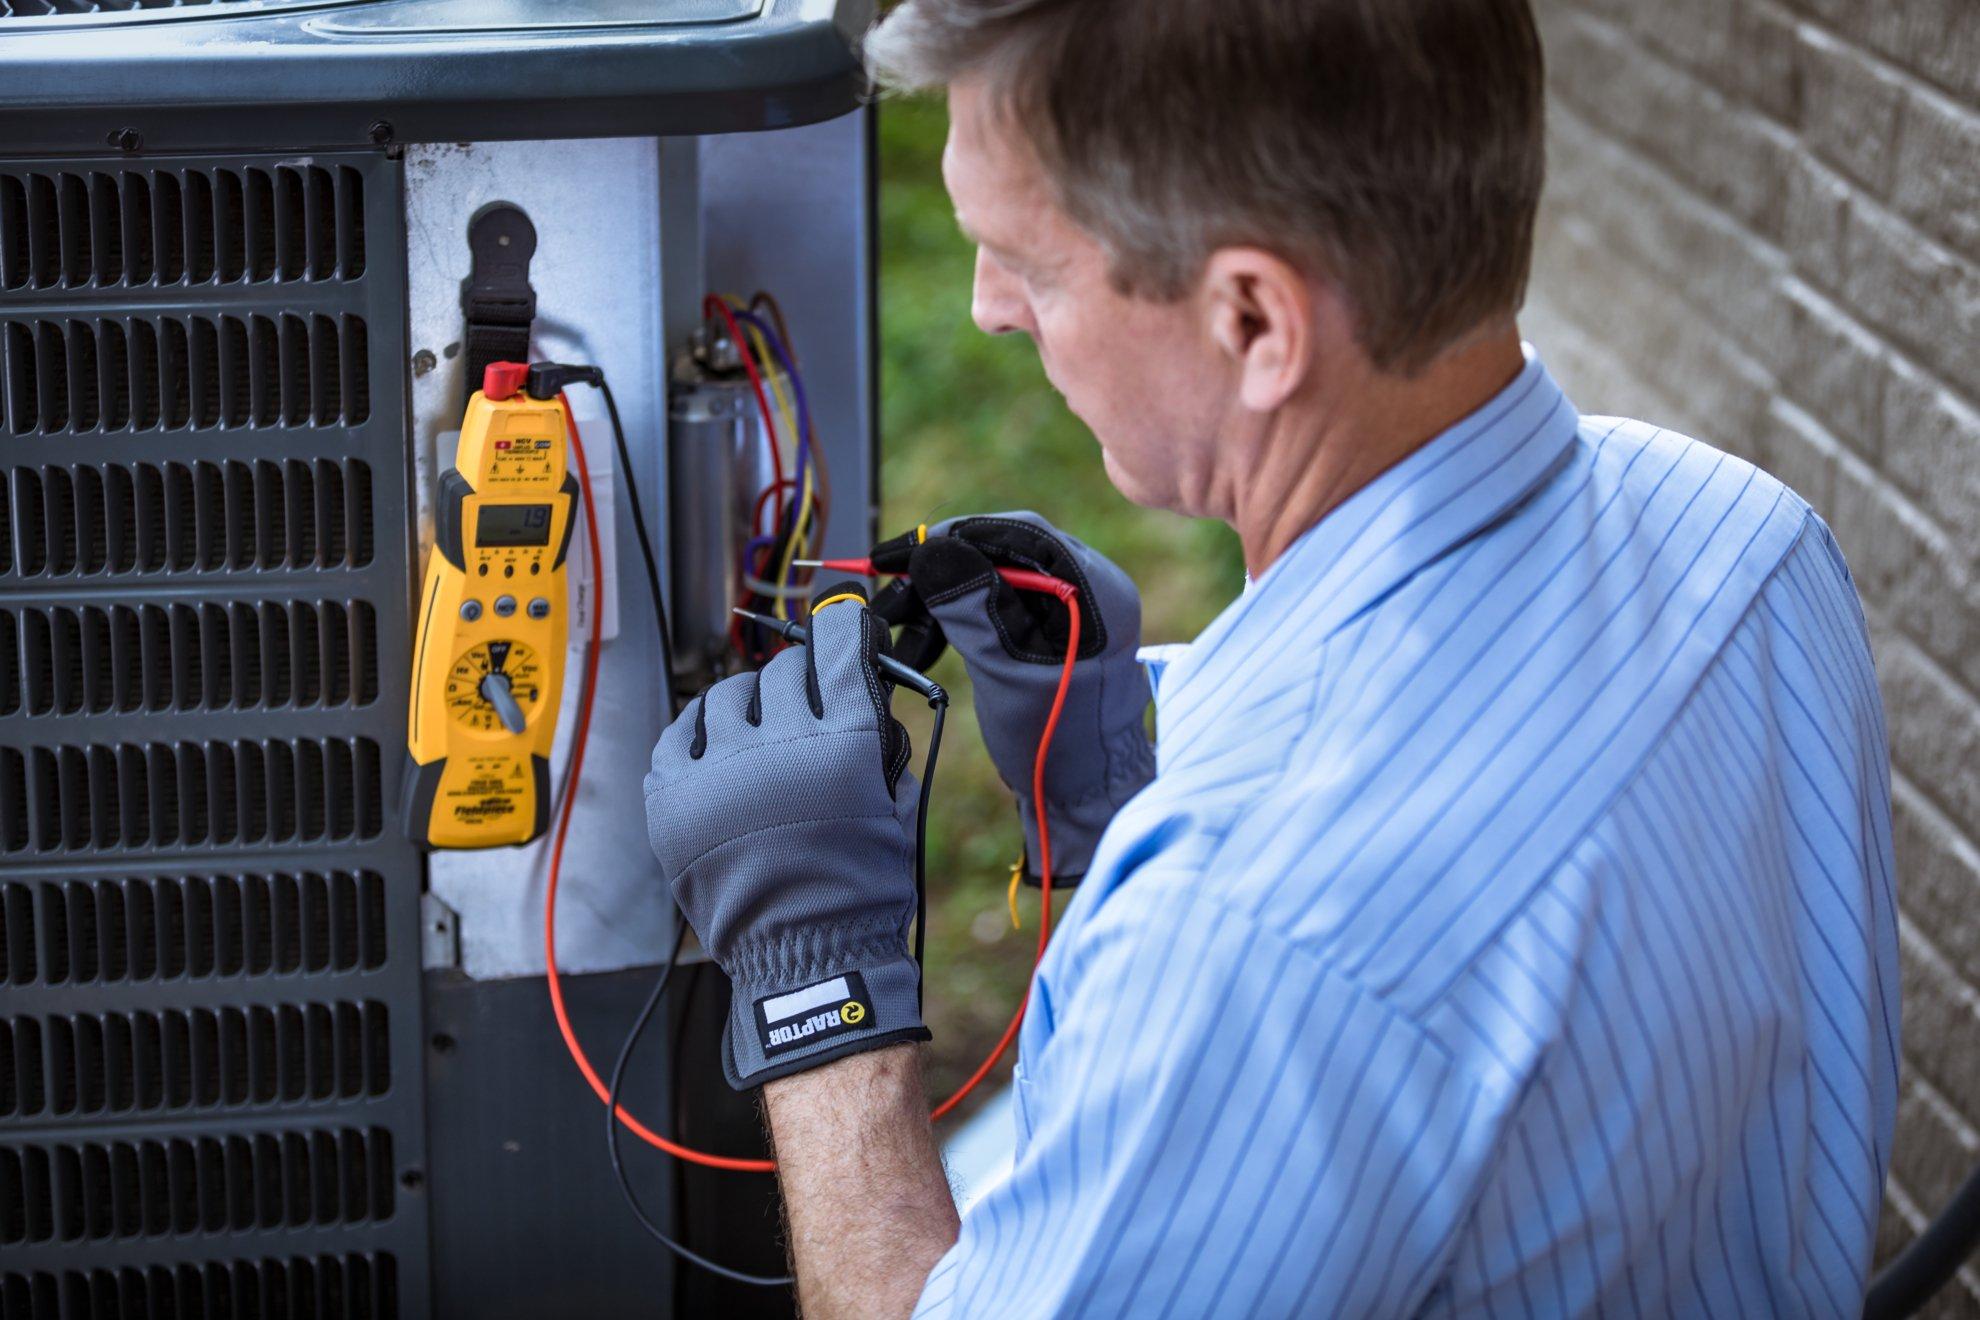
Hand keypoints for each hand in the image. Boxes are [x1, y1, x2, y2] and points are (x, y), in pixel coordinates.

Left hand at [644, 584, 928, 1088]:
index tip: (838, 618)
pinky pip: (677, 734)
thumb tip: (855, 691)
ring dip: (747, 704)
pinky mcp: (673, 798)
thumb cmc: (857, 891)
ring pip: (728, 696)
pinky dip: (696, 732)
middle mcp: (779, 747)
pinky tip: (711, 743)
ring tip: (755, 729)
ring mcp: (719, 771)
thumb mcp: (893, 807)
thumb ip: (876, 743)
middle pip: (781, 672)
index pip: (837, 651)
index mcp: (843, 745)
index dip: (839, 627)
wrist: (804, 958)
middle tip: (800, 699)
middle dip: (795, 681)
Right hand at [869, 512, 1153, 883]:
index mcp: (1095, 588)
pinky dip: (955, 622)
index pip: (1018, 532)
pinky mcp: (1047, 634)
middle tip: (889, 596)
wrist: (1085, 797)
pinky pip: (994, 609)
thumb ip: (971, 605)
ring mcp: (1069, 611)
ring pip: (990, 581)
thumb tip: (931, 549)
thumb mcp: (1006, 670)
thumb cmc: (1055, 741)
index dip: (952, 536)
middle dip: (939, 573)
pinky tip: (922, 644)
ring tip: (896, 629)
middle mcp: (1087, 588)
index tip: (898, 553)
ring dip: (939, 601)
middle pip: (1000, 553)